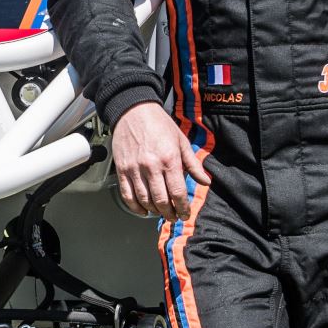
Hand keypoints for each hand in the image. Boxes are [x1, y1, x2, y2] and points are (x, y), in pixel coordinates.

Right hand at [110, 102, 207, 219]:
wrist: (133, 110)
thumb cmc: (159, 124)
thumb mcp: (181, 141)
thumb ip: (193, 164)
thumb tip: (206, 182)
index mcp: (169, 159)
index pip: (177, 193)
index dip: (182, 208)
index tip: (185, 214)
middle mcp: (151, 166)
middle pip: (161, 200)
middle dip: (169, 213)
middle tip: (173, 216)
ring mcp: (134, 169)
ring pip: (144, 200)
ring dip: (153, 211)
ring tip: (160, 212)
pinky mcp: (121, 169)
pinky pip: (127, 195)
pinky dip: (135, 206)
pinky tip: (142, 210)